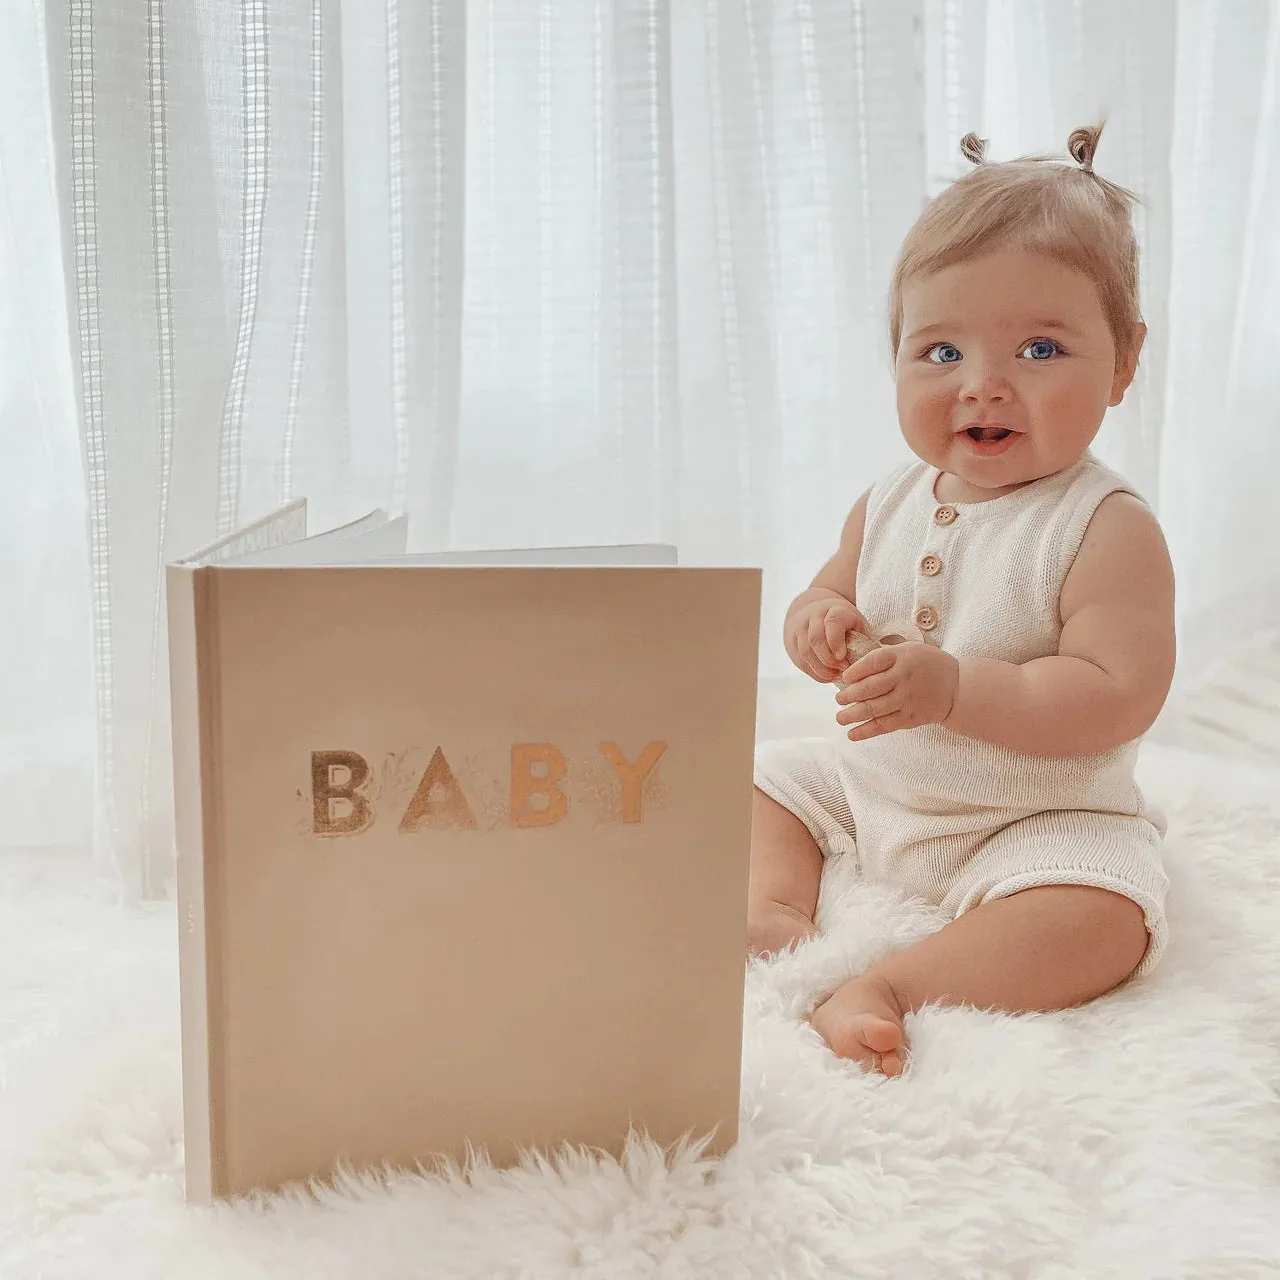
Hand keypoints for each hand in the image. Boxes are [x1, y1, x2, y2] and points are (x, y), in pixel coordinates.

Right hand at [785, 596, 873, 683]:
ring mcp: (801, 628)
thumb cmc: (845, 623)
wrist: (815, 610)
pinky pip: (801, 660)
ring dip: (821, 668)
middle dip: (828, 659)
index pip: (832, 622)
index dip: (836, 641)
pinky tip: (826, 676)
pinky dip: (814, 671)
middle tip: (842, 670)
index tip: (843, 657)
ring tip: (835, 676)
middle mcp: (814, 616)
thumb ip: (866, 640)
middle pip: (815, 638)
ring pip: (806, 651)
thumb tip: (880, 665)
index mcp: (836, 609)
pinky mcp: (792, 641)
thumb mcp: (858, 624)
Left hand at [834, 642, 958, 740]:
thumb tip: (852, 662)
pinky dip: (866, 731)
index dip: (855, 671)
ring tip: (840, 717)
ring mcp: (907, 699)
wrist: (957, 687)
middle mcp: (903, 678)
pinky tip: (852, 734)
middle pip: (870, 688)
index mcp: (901, 657)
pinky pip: (884, 725)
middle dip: (849, 695)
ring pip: (874, 709)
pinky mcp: (910, 717)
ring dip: (852, 715)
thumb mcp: (909, 649)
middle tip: (838, 699)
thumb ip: (885, 655)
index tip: (844, 677)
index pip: (872, 662)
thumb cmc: (927, 664)